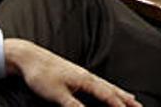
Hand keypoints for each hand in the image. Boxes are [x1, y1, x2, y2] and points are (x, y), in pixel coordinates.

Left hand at [4, 39, 141, 106]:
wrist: (28, 57)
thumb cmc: (41, 74)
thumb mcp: (58, 95)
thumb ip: (74, 106)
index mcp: (86, 80)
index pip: (108, 96)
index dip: (120, 106)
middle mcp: (88, 76)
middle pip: (113, 89)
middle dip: (127, 100)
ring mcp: (83, 74)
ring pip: (107, 86)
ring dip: (121, 94)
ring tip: (132, 99)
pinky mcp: (76, 74)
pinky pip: (99, 83)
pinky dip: (109, 89)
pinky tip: (106, 90)